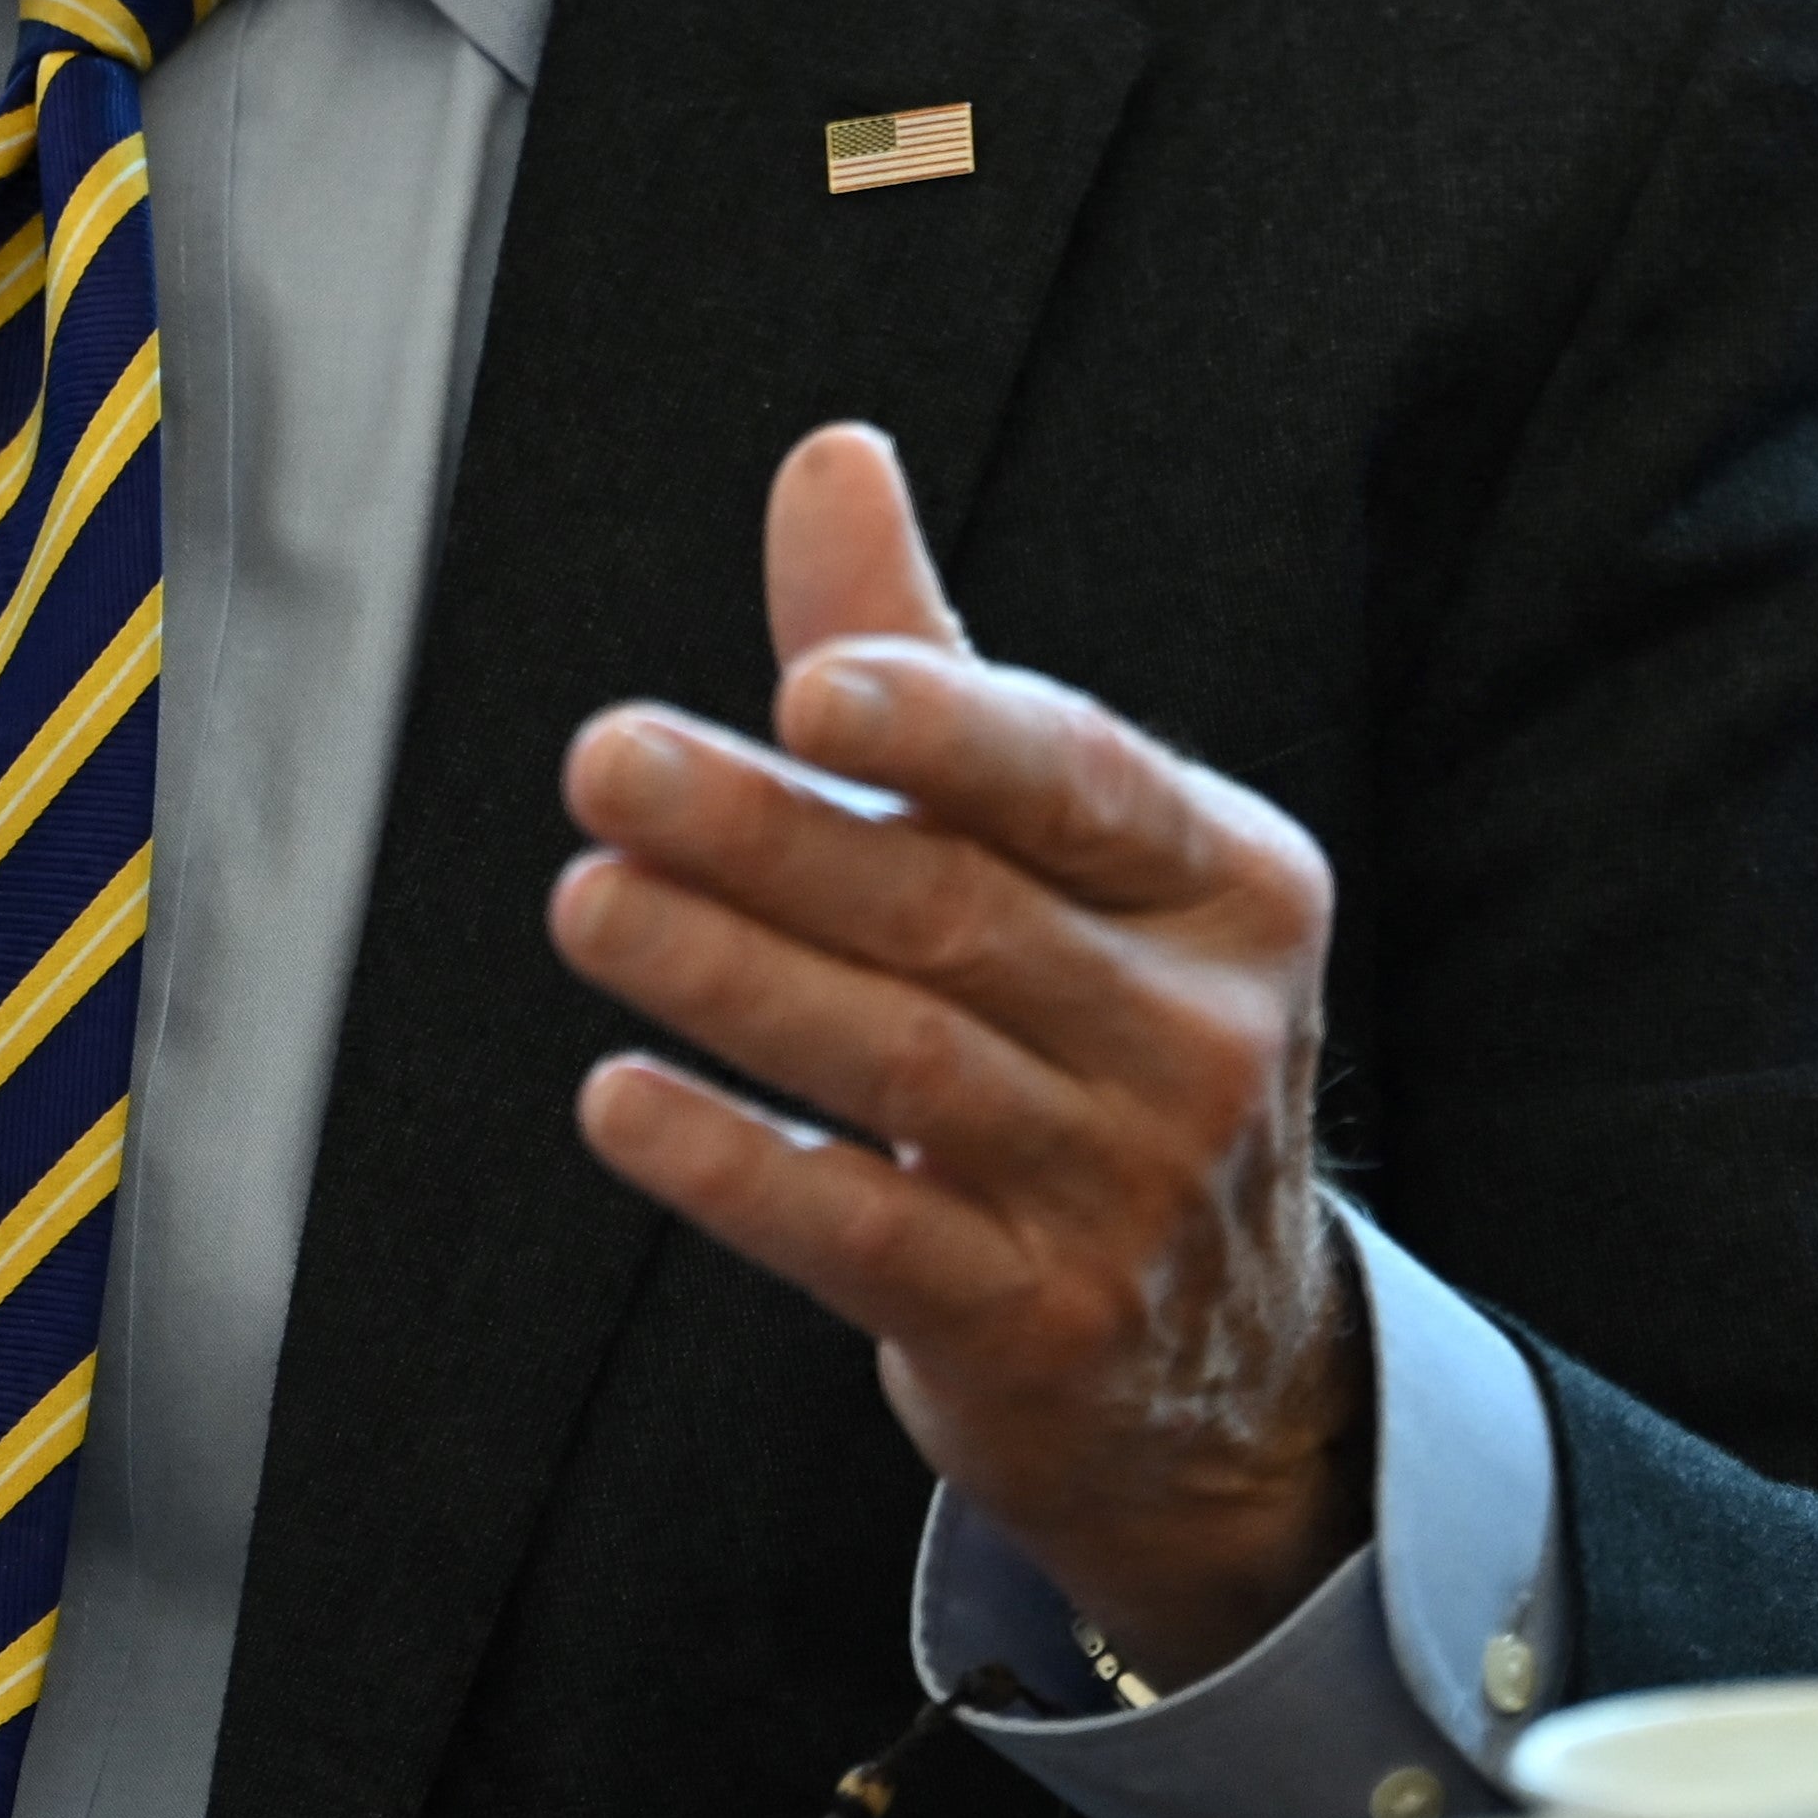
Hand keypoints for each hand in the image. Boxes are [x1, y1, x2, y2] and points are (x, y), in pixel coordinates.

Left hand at [553, 425, 1366, 1684]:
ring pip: (904, 1066)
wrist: (1219, 1359)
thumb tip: (831, 458)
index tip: (806, 683)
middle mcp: (1201, 1036)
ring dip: (730, 977)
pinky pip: (865, 1234)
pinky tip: (622, 1100)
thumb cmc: (1105, 1041)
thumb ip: (925, 665)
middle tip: (607, 764)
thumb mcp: (1066, 859)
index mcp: (1228, 885)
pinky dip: (735, 1165)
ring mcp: (1126, 1193)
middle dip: (770, 834)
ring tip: (588, 900)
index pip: (1081, 780)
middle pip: (959, 911)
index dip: (945, 728)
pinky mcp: (1036, 1327)